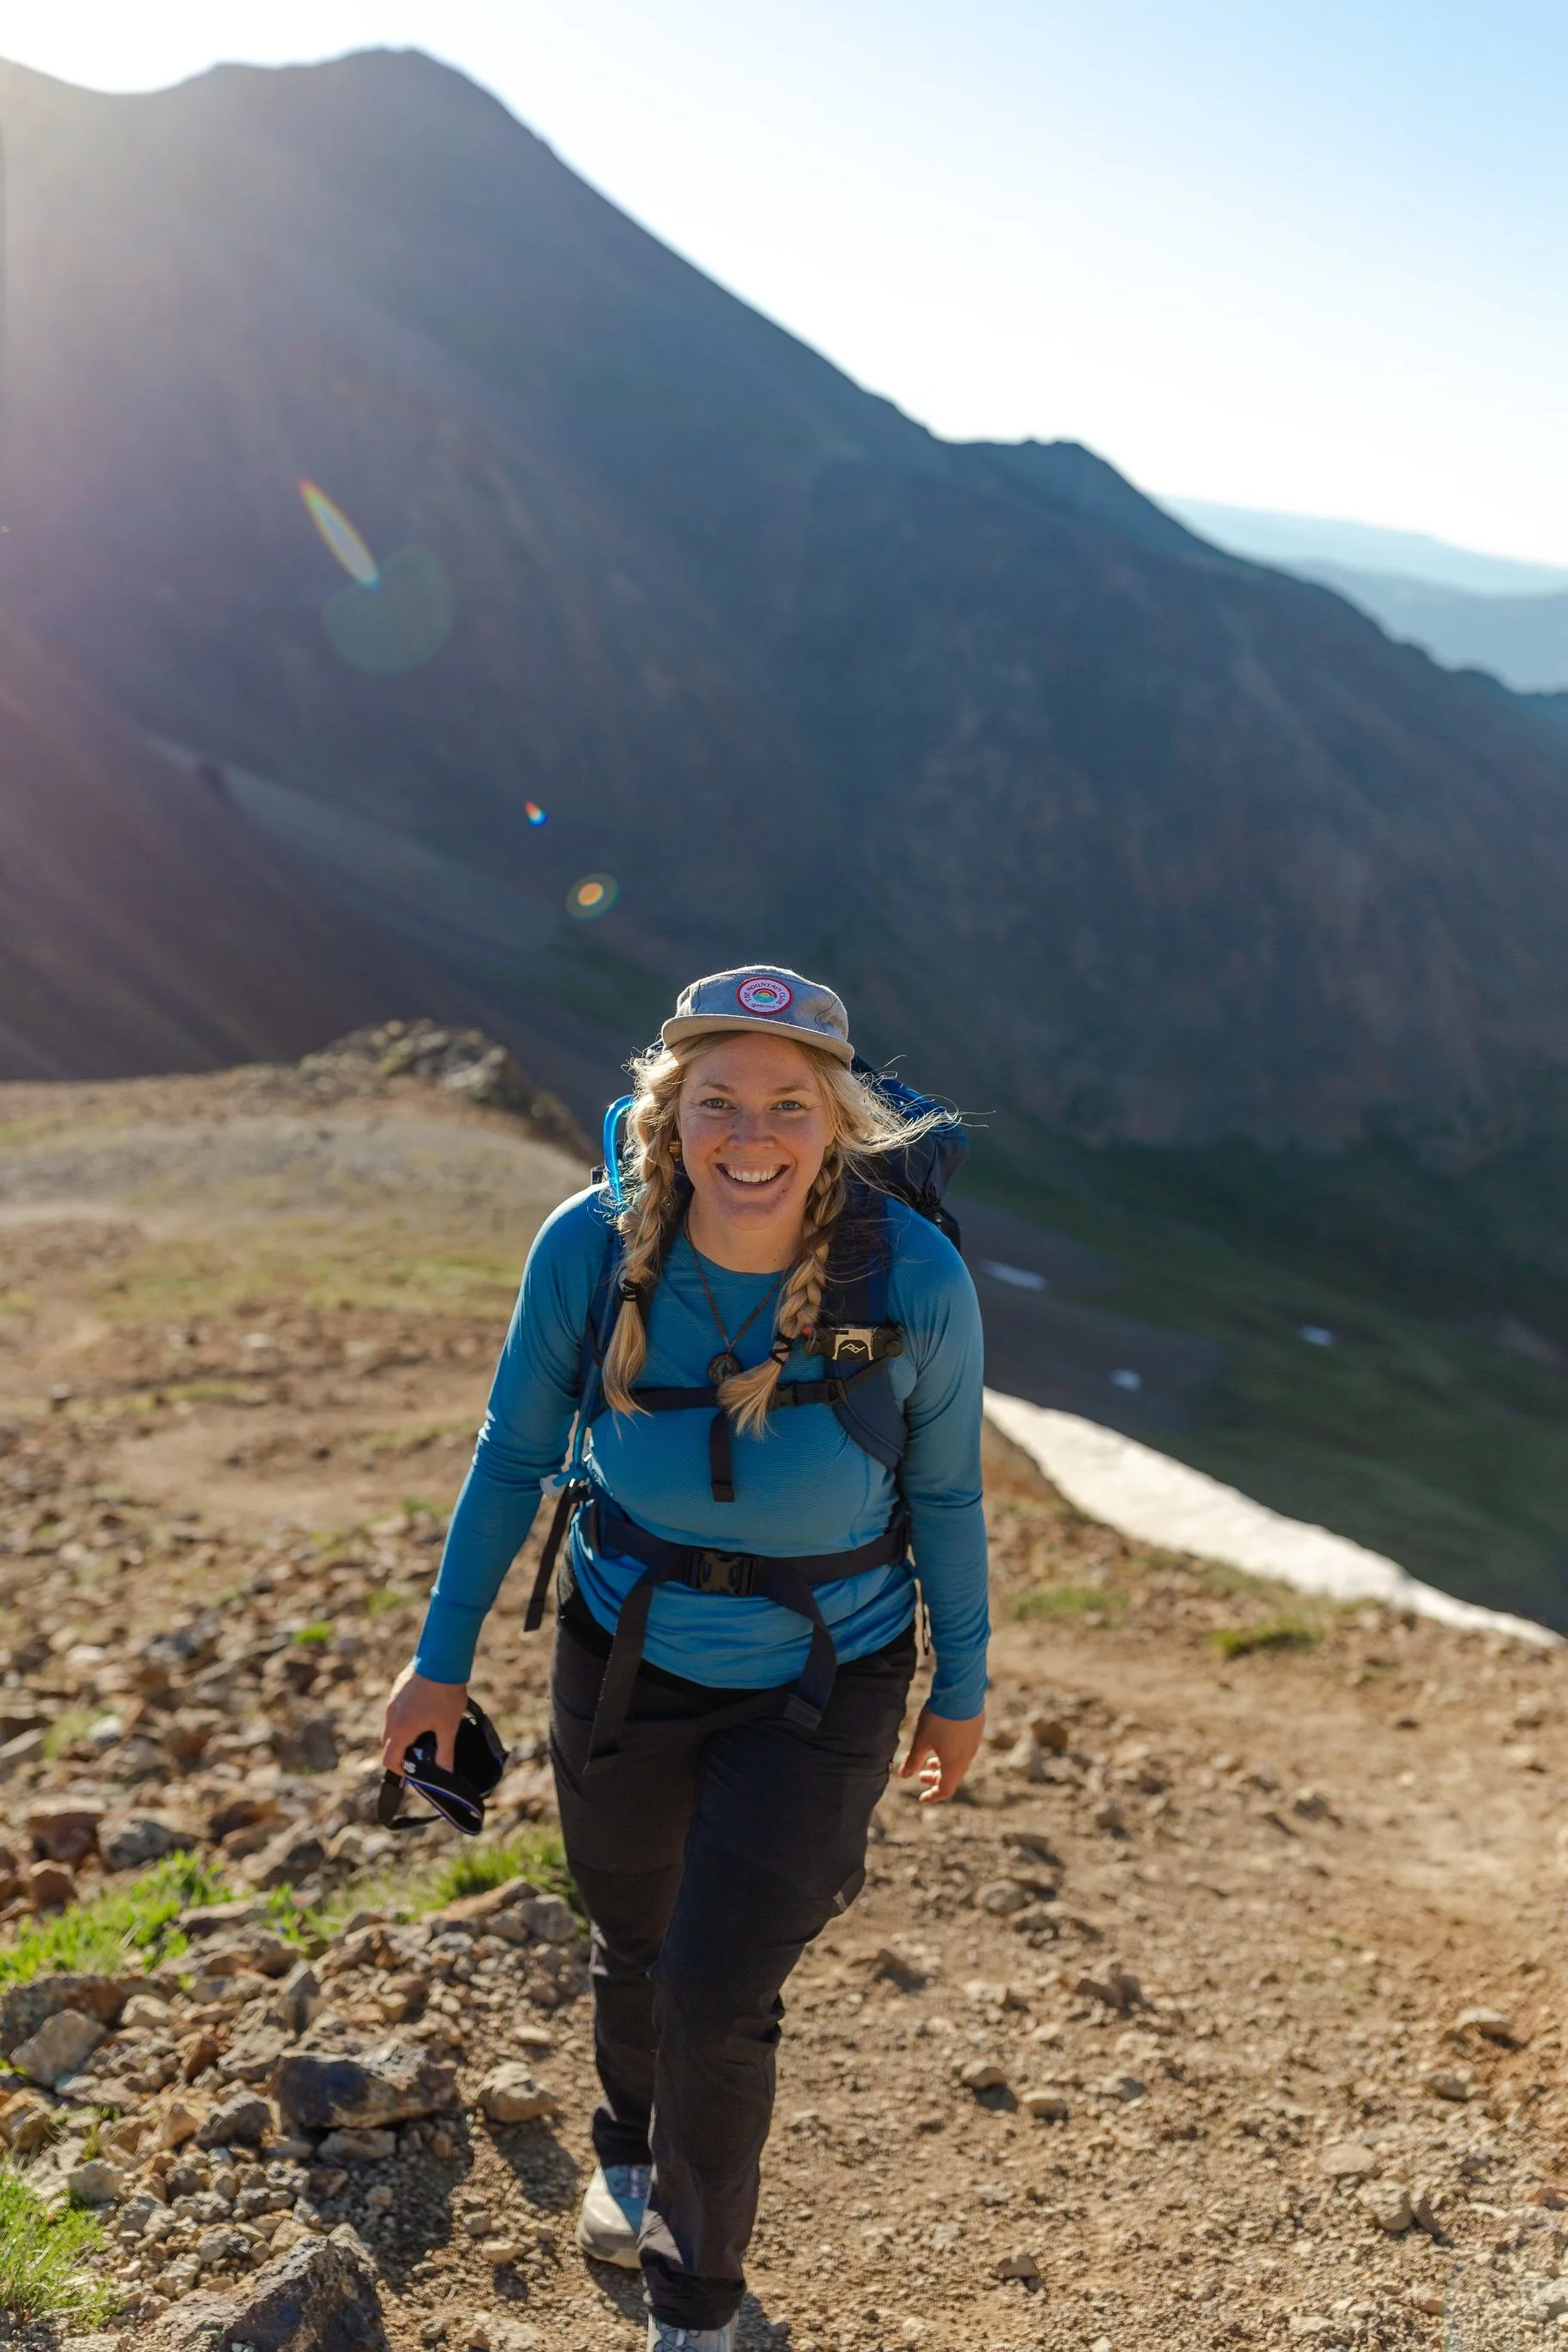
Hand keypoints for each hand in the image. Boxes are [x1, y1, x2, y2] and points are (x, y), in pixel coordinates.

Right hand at [380, 1660, 467, 1775]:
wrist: (442, 1658)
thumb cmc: (445, 1693)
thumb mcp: (448, 1726)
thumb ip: (445, 1752)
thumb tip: (446, 1773)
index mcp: (401, 1729)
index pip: (389, 1760)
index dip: (400, 1770)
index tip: (413, 1771)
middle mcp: (391, 1716)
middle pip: (387, 1744)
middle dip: (401, 1752)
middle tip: (421, 1753)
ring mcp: (391, 1701)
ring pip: (390, 1726)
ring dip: (402, 1734)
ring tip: (425, 1731)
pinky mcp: (396, 1689)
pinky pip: (395, 1711)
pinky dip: (404, 1718)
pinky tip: (424, 1711)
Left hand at [898, 1703, 984, 1802]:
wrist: (961, 1692)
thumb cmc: (939, 1719)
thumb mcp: (921, 1741)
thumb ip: (912, 1761)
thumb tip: (903, 1776)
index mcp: (954, 1765)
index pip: (945, 1790)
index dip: (933, 1795)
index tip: (922, 1797)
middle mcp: (967, 1758)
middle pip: (952, 1777)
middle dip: (935, 1779)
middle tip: (920, 1776)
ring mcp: (973, 1744)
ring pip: (958, 1763)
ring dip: (943, 1765)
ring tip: (929, 1760)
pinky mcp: (975, 1730)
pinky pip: (963, 1750)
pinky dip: (950, 1754)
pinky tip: (941, 1741)